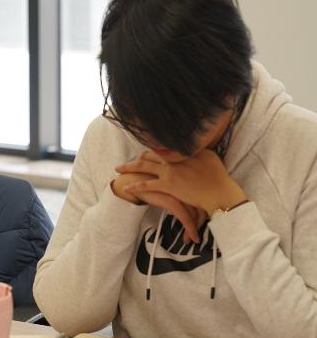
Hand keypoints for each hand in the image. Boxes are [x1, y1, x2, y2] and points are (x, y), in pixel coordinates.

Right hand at [112, 164, 202, 242]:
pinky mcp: (172, 200)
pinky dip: (191, 230)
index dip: (205, 208)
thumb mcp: (163, 176)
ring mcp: (180, 191)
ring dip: (196, 228)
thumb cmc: (145, 179)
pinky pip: (186, 218)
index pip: (203, 194)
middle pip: (203, 203)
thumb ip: (176, 182)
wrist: (129, 181)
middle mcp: (186, 182)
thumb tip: (187, 197)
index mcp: (186, 175)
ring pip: (196, 212)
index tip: (203, 218)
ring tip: (193, 238)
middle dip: (202, 220)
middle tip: (199, 230)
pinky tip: (192, 239)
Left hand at [118, 150, 247, 216]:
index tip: (143, 148)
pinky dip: (135, 186)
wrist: (219, 193)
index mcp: (183, 150)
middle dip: (137, 155)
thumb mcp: (209, 156)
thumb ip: (196, 150)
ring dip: (129, 167)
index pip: (163, 145)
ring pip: (144, 165)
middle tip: (128, 159)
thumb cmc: (218, 177)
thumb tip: (191, 145)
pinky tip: (126, 187)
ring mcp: (169, 171)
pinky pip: (146, 184)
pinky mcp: (167, 185)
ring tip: (118, 169)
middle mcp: (174, 157)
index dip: (151, 146)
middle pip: (149, 153)